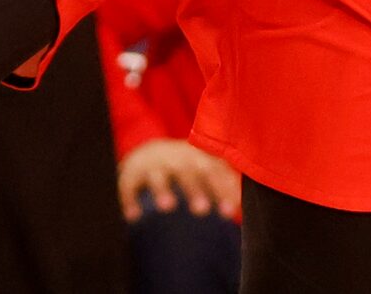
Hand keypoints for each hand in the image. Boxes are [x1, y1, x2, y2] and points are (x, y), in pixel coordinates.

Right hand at [118, 138, 241, 219]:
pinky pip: (127, 186)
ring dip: (163, 190)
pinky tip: (133, 217)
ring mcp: (152, 166)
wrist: (148, 153)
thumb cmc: (187, 166)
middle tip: (202, 211)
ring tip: (168, 207)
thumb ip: (224, 182)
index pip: (212, 171)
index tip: (230, 212)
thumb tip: (243, 203)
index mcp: (197, 157)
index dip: (221, 190)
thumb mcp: (205, 168)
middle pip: (186, 171)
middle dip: (194, 189)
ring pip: (157, 176)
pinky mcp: (130, 175)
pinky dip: (129, 200)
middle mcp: (174, 159)